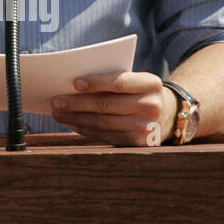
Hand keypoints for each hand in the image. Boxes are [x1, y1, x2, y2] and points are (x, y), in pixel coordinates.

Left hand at [50, 71, 177, 146]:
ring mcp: (145, 127)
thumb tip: (73, 87)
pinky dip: (85, 130)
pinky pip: (105, 136)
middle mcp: (151, 106)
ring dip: (76, 118)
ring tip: (58, 113)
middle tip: (56, 101)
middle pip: (106, 105)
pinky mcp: (136, 143)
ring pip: (102, 123)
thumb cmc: (140, 92)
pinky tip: (72, 123)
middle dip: (77, 104)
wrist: (167, 114)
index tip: (74, 83)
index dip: (96, 83)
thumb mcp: (136, 81)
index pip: (119, 82)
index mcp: (151, 84)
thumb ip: (113, 80)